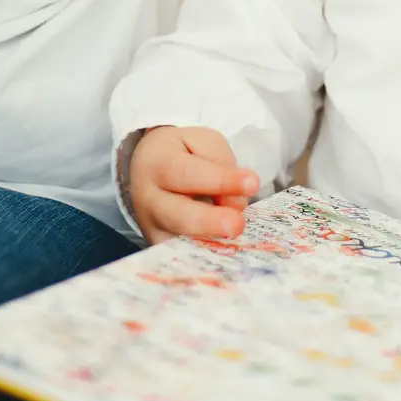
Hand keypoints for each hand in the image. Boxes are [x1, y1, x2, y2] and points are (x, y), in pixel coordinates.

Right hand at [127, 126, 258, 244]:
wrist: (149, 165)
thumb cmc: (182, 152)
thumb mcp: (202, 142)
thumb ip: (221, 166)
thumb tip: (234, 205)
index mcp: (157, 163)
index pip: (189, 174)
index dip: (221, 181)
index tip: (252, 183)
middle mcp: (148, 199)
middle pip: (177, 215)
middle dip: (209, 222)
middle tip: (236, 224)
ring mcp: (151, 228)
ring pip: (177, 243)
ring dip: (209, 245)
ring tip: (234, 240)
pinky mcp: (160, 247)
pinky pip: (181, 257)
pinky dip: (203, 259)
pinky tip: (224, 257)